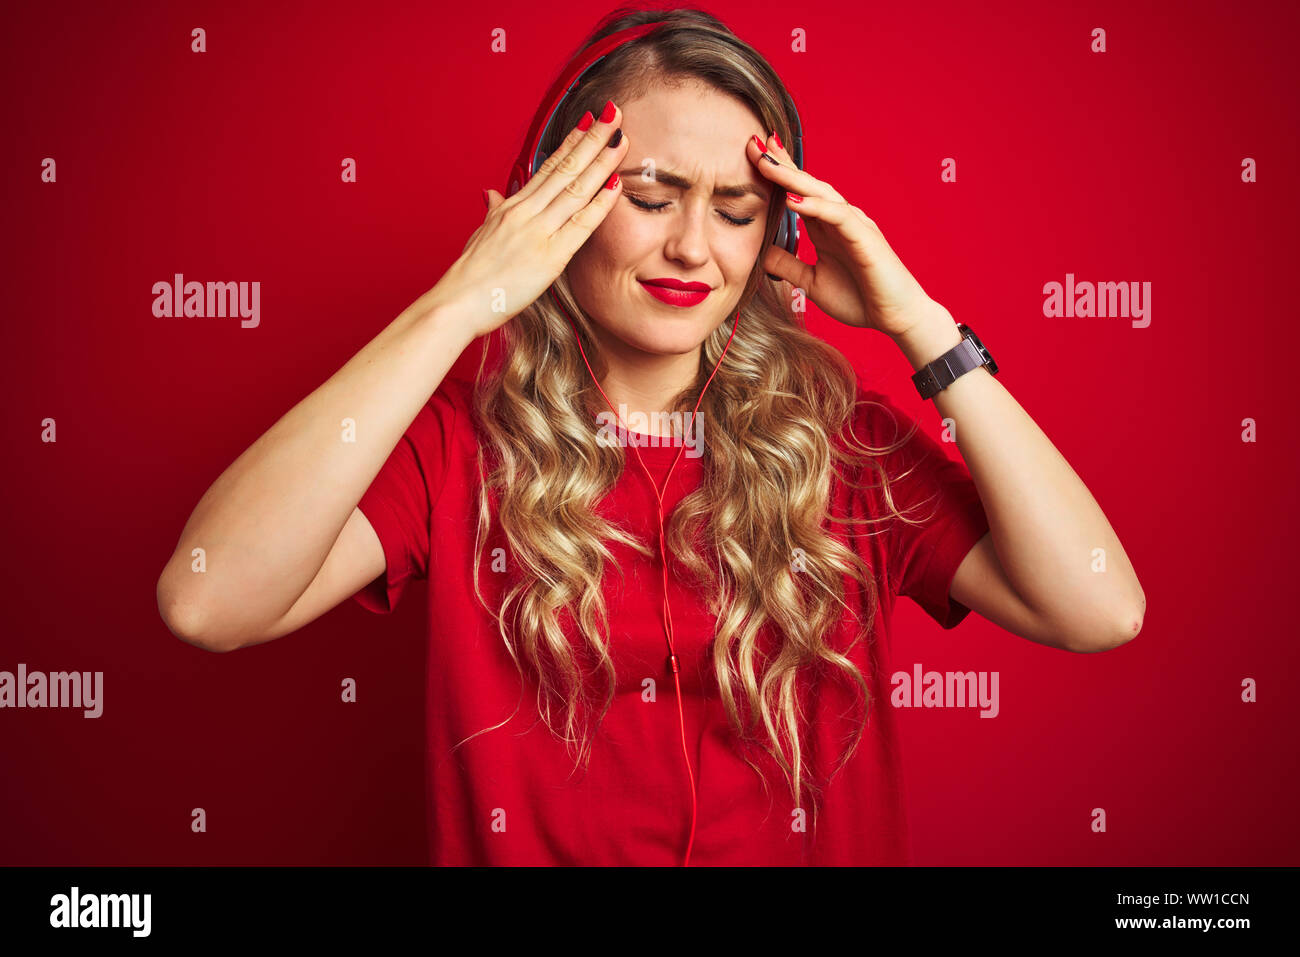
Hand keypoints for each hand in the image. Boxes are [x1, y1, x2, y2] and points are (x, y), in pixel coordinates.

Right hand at [425, 102, 630, 339]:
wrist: (457, 302)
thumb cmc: (469, 276)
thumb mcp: (480, 235)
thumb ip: (493, 212)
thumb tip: (491, 193)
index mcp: (513, 207)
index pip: (548, 167)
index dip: (570, 142)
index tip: (587, 121)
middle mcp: (527, 213)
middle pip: (565, 168)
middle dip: (591, 139)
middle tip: (612, 113)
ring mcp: (538, 232)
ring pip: (576, 188)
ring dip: (601, 161)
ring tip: (621, 138)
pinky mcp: (549, 256)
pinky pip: (581, 225)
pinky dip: (600, 203)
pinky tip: (616, 184)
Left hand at [747, 131, 940, 339]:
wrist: (896, 317)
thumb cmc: (860, 298)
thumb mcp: (811, 282)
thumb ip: (788, 265)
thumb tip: (760, 253)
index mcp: (826, 228)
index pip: (797, 194)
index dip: (777, 175)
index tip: (752, 156)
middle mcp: (839, 220)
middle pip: (806, 185)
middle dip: (781, 164)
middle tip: (755, 143)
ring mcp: (854, 225)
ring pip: (821, 194)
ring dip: (792, 178)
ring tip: (767, 163)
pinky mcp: (866, 238)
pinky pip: (838, 217)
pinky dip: (816, 207)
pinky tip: (793, 200)